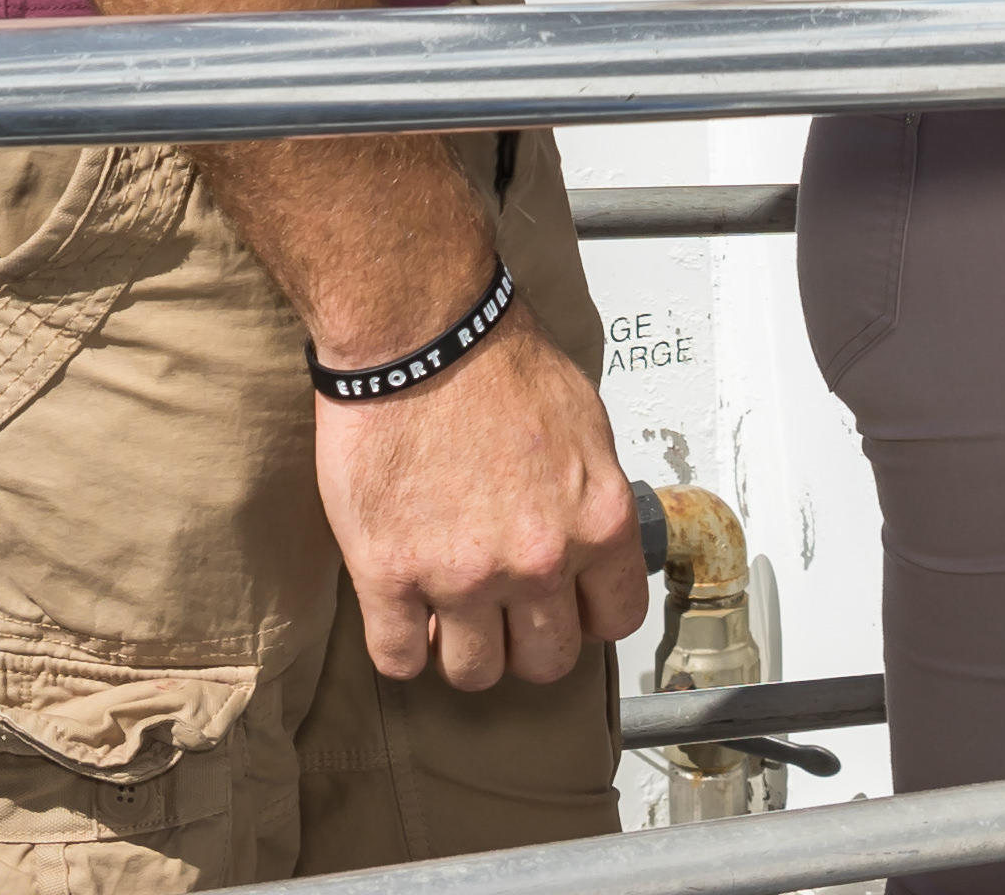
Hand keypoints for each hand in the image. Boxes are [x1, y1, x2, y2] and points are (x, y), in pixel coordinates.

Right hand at [307, 305, 653, 689]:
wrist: (420, 332)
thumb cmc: (498, 360)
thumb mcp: (584, 423)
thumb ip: (590, 494)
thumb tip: (589, 535)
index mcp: (597, 521)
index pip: (614, 620)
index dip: (585, 616)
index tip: (564, 606)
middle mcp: (538, 561)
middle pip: (546, 661)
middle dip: (525, 641)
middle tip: (502, 611)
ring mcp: (462, 576)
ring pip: (474, 672)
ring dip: (463, 649)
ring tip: (448, 613)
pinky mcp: (390, 575)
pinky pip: (398, 658)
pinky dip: (401, 647)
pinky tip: (402, 615)